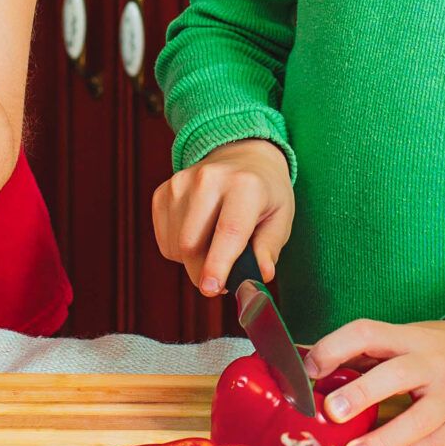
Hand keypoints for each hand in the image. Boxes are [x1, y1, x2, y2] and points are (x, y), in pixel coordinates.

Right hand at [153, 139, 293, 295]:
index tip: (211, 288)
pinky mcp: (163, 192)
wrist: (242, 156)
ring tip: (215, 248)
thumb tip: (260, 275)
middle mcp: (209, 179)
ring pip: (176, 246)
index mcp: (245, 185)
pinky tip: (200, 235)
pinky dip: (180, 250)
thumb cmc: (264, 193)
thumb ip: (269, 248)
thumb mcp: (281, 217)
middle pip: (191, 244)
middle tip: (222, 279)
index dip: (218, 264)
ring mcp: (181, 183)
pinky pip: (165, 240)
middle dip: (203, 272)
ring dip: (193, 262)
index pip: (228, 231)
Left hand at [301, 319, 444, 445]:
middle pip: (396, 375)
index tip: (309, 369)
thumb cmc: (441, 351)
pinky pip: (435, 443)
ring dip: (383, 439)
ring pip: (419, 420)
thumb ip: (366, 354)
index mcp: (411, 338)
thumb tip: (310, 366)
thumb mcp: (407, 339)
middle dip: (361, 393)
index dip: (334, 347)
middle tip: (330, 412)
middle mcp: (434, 364)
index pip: (368, 333)